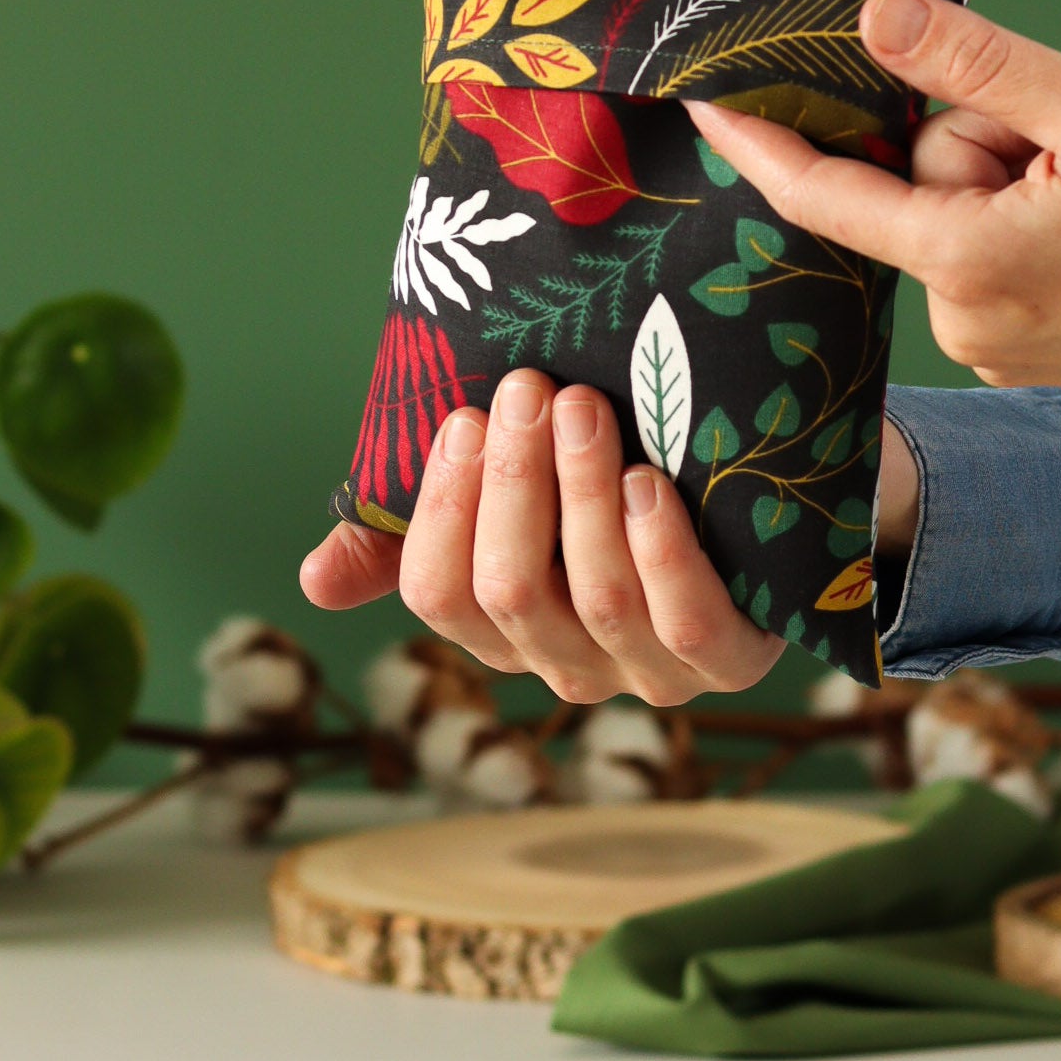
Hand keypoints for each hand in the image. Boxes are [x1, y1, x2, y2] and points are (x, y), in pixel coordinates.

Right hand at [302, 370, 809, 703]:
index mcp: (502, 627)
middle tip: (527, 388)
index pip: (441, 596)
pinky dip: (662, 551)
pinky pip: (687, 623)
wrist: (746, 480)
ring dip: (584, 494)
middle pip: (511, 592)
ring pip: (597, 597)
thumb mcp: (501, 493)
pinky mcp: (729, 659)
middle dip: (515, 482)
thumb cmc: (600, 476)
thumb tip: (313, 584)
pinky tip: (649, 484)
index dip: (444, 509)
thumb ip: (407, 534)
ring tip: (584, 407)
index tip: (463, 419)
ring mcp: (649, 672)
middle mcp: (568, 664)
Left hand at [689, 0, 1060, 419]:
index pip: (824, 195)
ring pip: (964, 211)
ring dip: (1024, 172)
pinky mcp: (1030, 353)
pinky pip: (998, 250)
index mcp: (966, 264)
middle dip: (988, 136)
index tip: (703, 98)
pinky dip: (1041, 213)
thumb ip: (978, 64)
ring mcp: (996, 345)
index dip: (758, 140)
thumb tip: (875, 23)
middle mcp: (963, 322)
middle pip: (921, 182)